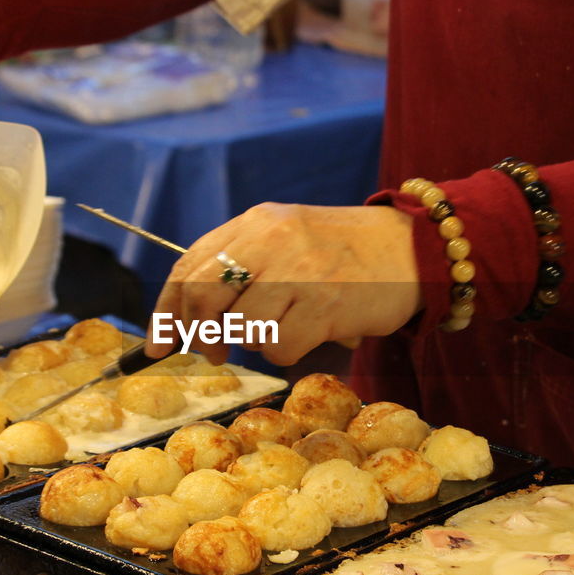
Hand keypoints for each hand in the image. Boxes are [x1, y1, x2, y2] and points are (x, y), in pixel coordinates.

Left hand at [146, 203, 422, 365]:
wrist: (414, 248)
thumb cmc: (344, 252)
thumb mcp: (286, 237)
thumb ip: (241, 264)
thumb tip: (187, 318)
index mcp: (256, 222)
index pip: (189, 266)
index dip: (166, 309)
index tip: (159, 342)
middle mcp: (272, 240)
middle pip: (203, 297)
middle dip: (198, 333)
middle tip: (212, 351)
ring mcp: (299, 271)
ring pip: (241, 328)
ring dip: (253, 343)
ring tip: (282, 329)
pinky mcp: (325, 305)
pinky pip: (279, 348)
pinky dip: (286, 352)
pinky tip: (310, 333)